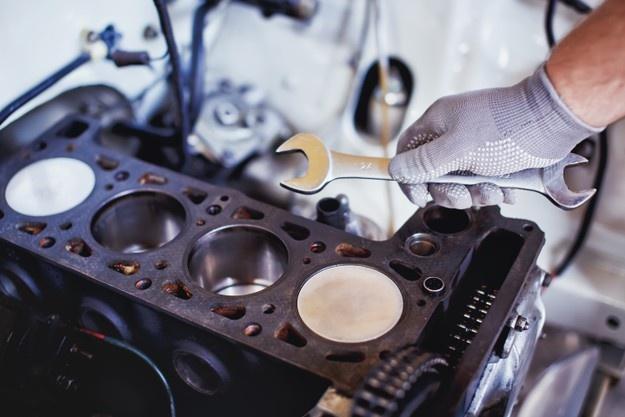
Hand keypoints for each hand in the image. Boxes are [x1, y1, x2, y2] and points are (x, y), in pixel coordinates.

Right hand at [389, 66, 600, 208]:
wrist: (555, 120)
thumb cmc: (507, 128)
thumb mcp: (458, 149)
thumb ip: (423, 163)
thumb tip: (393, 169)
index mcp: (438, 123)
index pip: (408, 152)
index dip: (409, 178)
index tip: (420, 197)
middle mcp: (454, 134)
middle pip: (434, 174)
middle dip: (450, 191)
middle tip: (465, 195)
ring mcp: (476, 146)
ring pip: (461, 182)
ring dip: (477, 193)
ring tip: (494, 189)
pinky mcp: (497, 158)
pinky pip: (484, 182)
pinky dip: (495, 189)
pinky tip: (507, 187)